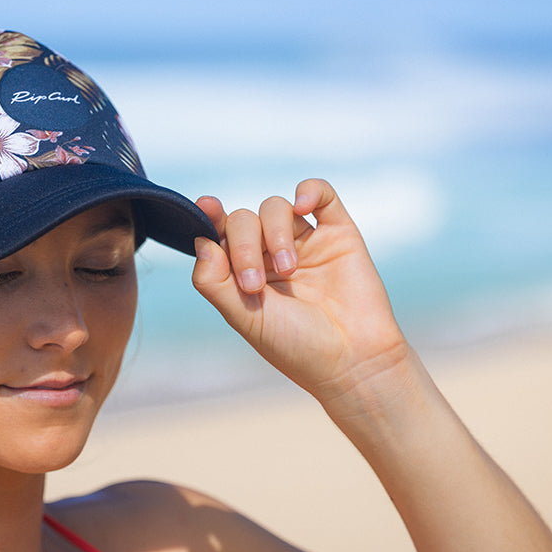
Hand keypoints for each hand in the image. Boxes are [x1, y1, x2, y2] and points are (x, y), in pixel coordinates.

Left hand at [191, 179, 411, 404]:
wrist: (352, 361)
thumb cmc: (295, 346)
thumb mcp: (244, 317)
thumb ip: (214, 281)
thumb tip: (199, 240)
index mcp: (243, 272)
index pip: (219, 235)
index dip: (208, 218)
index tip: (206, 206)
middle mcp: (270, 253)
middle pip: (243, 221)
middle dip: (243, 246)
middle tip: (254, 284)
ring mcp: (304, 241)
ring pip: (274, 207)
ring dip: (274, 232)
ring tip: (289, 269)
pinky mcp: (338, 233)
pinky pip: (321, 194)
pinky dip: (308, 190)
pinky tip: (301, 206)